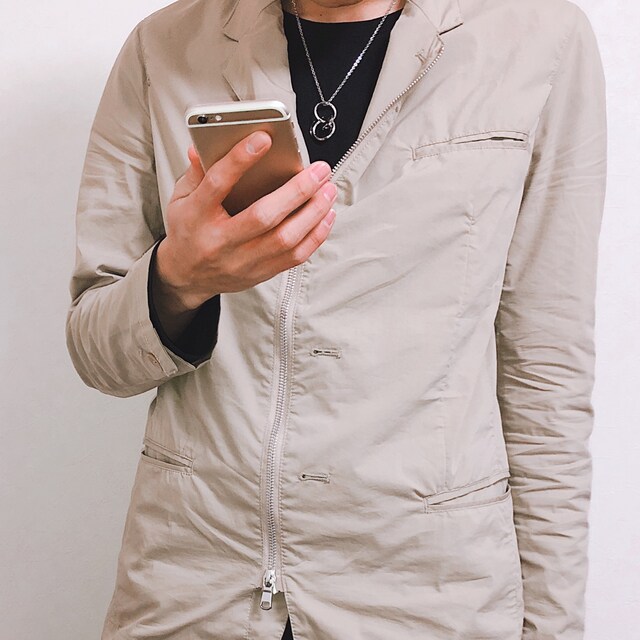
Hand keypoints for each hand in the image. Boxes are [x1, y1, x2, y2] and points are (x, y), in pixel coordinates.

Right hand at [151, 130, 336, 336]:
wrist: (187, 276)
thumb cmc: (188, 231)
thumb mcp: (181, 199)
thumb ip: (197, 172)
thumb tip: (205, 146)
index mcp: (196, 217)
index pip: (218, 184)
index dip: (241, 160)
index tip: (264, 139)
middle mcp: (221, 242)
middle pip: (264, 216)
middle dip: (297, 190)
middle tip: (319, 170)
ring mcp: (242, 261)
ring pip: (285, 239)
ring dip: (313, 213)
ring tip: (328, 190)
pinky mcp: (260, 273)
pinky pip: (295, 257)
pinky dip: (316, 235)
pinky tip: (326, 216)